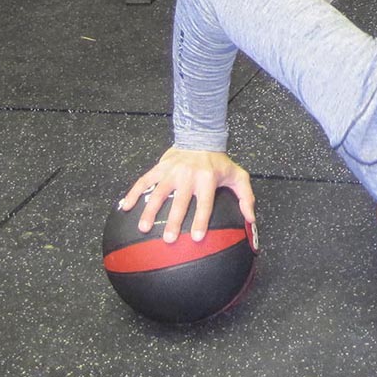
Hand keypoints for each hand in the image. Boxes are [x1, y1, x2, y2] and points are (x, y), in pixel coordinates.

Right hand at [119, 147, 255, 243]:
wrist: (200, 138)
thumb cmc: (219, 162)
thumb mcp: (238, 176)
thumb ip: (246, 197)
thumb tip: (251, 219)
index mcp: (207, 179)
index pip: (204, 203)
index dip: (200, 221)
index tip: (196, 238)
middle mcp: (188, 175)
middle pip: (179, 202)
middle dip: (173, 221)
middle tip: (168, 239)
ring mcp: (171, 171)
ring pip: (158, 193)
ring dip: (149, 210)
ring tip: (143, 228)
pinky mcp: (159, 167)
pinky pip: (143, 181)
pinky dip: (133, 193)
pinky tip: (125, 206)